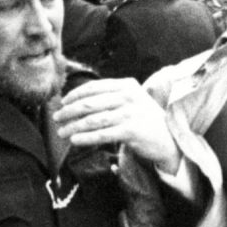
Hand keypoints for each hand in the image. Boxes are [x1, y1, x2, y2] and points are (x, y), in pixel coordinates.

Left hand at [54, 78, 180, 170]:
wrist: (169, 139)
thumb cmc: (146, 120)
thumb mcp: (132, 100)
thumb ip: (111, 97)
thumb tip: (77, 101)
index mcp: (126, 85)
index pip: (94, 87)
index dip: (74, 95)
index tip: (63, 103)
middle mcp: (128, 96)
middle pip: (89, 103)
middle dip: (69, 111)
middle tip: (57, 118)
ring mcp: (129, 114)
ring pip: (92, 120)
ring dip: (73, 127)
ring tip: (62, 133)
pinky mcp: (130, 131)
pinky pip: (101, 134)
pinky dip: (85, 138)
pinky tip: (75, 140)